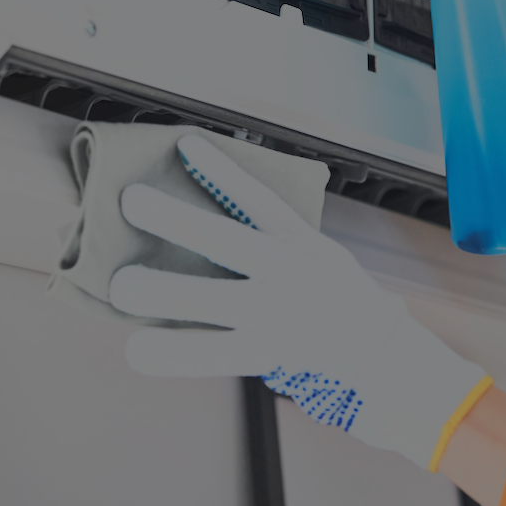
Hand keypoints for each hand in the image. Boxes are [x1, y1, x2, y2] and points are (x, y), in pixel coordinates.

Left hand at [111, 133, 489, 469]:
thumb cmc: (343, 305)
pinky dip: (173, 352)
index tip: (185, 146)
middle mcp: (284, 272)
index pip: (255, 197)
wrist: (384, 359)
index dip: (220, 169)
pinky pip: (211, 353)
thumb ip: (273, 245)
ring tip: (121, 284)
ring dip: (163, 290)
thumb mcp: (319, 259)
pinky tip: (138, 350)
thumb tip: (214, 232)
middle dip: (175, 218)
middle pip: (223, 240)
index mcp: (298, 243)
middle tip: (131, 201)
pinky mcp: (265, 352)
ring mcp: (274, 314)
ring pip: (211, 299)